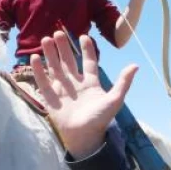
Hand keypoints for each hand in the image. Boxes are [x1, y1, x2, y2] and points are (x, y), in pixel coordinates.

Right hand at [31, 31, 138, 158]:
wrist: (84, 137)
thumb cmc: (100, 119)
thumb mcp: (115, 99)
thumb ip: (123, 82)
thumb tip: (136, 65)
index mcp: (91, 83)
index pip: (89, 62)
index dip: (87, 49)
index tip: (83, 36)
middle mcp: (75, 84)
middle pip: (68, 61)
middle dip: (64, 47)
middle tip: (58, 33)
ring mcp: (62, 90)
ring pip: (55, 68)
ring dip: (50, 54)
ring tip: (46, 39)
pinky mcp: (51, 98)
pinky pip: (43, 81)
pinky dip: (39, 70)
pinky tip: (35, 58)